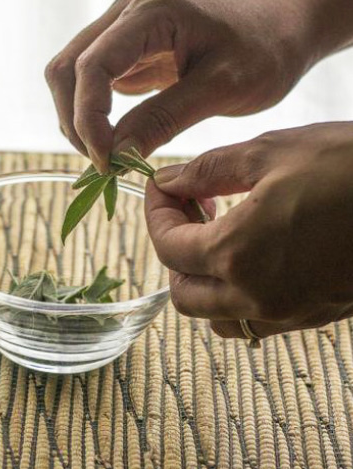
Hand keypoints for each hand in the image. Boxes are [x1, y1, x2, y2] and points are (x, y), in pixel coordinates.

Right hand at [45, 0, 318, 171]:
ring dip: (79, 119)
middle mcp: (127, 11)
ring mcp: (123, 26)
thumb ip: (163, 119)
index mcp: (153, 11)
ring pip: (72, 75)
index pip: (93, 67)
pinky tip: (114, 136)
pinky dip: (93, 113)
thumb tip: (115, 154)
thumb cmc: (263, 52)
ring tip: (108, 154)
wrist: (279, 28)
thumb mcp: (219, 89)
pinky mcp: (127, 46)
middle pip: (67, 69)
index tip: (106, 162)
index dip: (89, 119)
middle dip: (76, 122)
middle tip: (104, 163)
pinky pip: (92, 80)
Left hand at [145, 122, 352, 339]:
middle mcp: (257, 295)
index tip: (160, 189)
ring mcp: (287, 312)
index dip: (155, 214)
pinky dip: (234, 293)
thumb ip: (206, 170)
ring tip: (217, 233)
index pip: (167, 245)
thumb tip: (168, 182)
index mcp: (237, 253)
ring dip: (201, 279)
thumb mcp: (271, 151)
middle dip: (173, 252)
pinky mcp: (312, 315)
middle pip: (183, 292)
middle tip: (190, 212)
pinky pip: (252, 318)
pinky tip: (250, 253)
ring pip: (214, 314)